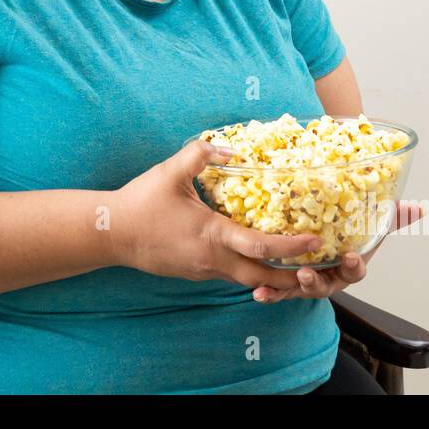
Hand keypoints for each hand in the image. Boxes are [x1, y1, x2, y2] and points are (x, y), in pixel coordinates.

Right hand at [110, 140, 325, 293]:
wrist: (111, 234)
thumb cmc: (141, 202)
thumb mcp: (170, 171)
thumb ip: (201, 154)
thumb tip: (230, 148)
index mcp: (212, 235)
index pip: (261, 247)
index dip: (292, 246)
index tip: (315, 241)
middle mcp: (212, 260)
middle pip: (262, 277)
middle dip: (291, 276)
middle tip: (316, 267)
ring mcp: (203, 271)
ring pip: (246, 280)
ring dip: (270, 274)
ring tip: (294, 264)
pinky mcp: (195, 273)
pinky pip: (229, 275)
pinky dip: (248, 269)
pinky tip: (255, 256)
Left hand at [251, 200, 423, 303]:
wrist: (316, 247)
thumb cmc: (344, 239)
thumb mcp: (367, 226)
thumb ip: (390, 218)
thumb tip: (418, 208)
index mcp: (347, 266)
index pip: (355, 270)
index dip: (354, 266)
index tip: (351, 257)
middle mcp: (328, 278)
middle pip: (325, 285)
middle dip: (315, 282)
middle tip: (305, 273)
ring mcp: (306, 283)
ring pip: (299, 290)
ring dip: (288, 289)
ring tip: (275, 284)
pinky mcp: (285, 284)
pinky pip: (277, 292)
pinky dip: (269, 294)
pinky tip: (259, 292)